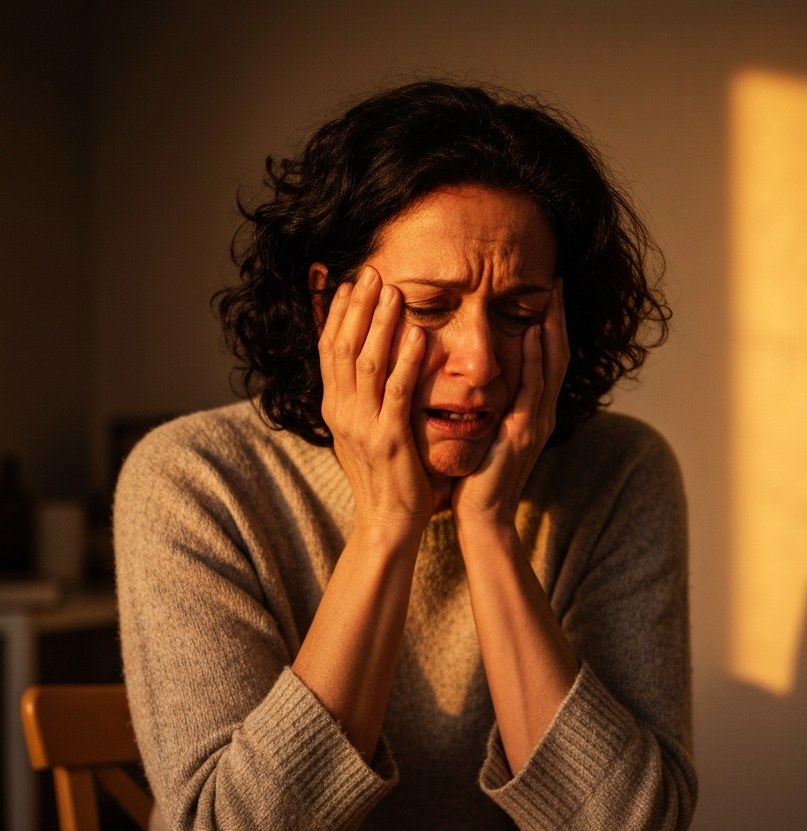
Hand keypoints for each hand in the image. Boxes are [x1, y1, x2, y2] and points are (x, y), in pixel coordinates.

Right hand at [318, 266, 432, 538]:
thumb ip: (361, 397)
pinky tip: (417, 335)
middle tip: (370, 272)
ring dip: (380, 324)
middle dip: (356, 307)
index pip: (328, 349)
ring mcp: (362, 425)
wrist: (387, 521)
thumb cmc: (383, 476)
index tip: (347, 282)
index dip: (336, 313)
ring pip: (365, 363)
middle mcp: (341, 412)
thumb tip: (362, 365)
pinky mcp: (389, 439)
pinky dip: (406, 361)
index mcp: (334, 407)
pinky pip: (397, 392)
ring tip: (392, 291)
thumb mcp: (362, 431)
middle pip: (342, 347)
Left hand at [451, 280, 568, 529]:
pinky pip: (532, 390)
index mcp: (533, 412)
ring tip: (551, 295)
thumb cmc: (478, 479)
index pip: (546, 359)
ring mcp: (536, 423)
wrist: (483, 517)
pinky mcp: (523, 433)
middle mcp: (542, 413)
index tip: (546, 293)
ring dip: (552, 328)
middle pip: (557, 355)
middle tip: (558, 281)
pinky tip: (530, 334)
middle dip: (558, 317)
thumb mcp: (487, 433)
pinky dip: (534, 360)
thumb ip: (491, 406)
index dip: (550, 325)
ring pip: (551, 366)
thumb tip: (477, 378)